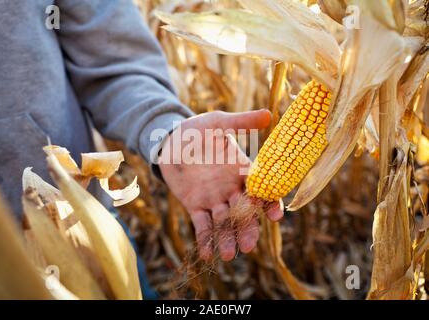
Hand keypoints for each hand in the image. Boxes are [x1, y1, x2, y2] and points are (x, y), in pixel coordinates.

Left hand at [158, 110, 283, 260]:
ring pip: (225, 223)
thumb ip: (242, 122)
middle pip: (244, 213)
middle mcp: (232, 189)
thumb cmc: (198, 130)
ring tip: (230, 254)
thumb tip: (269, 114)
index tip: (275, 215)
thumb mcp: (219, 123)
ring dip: (228, 238)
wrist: (171, 139)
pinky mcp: (196, 206)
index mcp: (243, 171)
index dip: (270, 203)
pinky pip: (203, 226)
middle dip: (248, 229)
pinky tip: (208, 255)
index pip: (262, 190)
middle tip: (249, 245)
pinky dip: (206, 240)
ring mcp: (215, 199)